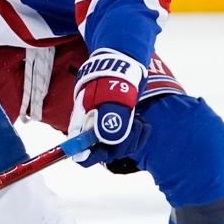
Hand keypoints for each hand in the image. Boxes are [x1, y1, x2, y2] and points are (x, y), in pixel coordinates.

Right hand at [68, 48, 147, 166]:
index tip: (108, 149)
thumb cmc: (109, 79)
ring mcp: (107, 130)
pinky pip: (131, 142)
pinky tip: (142, 122)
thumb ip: (110, 121)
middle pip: (105, 154)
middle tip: (131, 126)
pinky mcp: (120, 127)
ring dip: (132, 137)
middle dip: (122, 143)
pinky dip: (139, 134)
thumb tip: (110, 140)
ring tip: (138, 121)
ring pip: (120, 148)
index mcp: (83, 126)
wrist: (119, 66)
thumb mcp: (108, 97)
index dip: (92, 157)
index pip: (81, 155)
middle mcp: (93, 132)